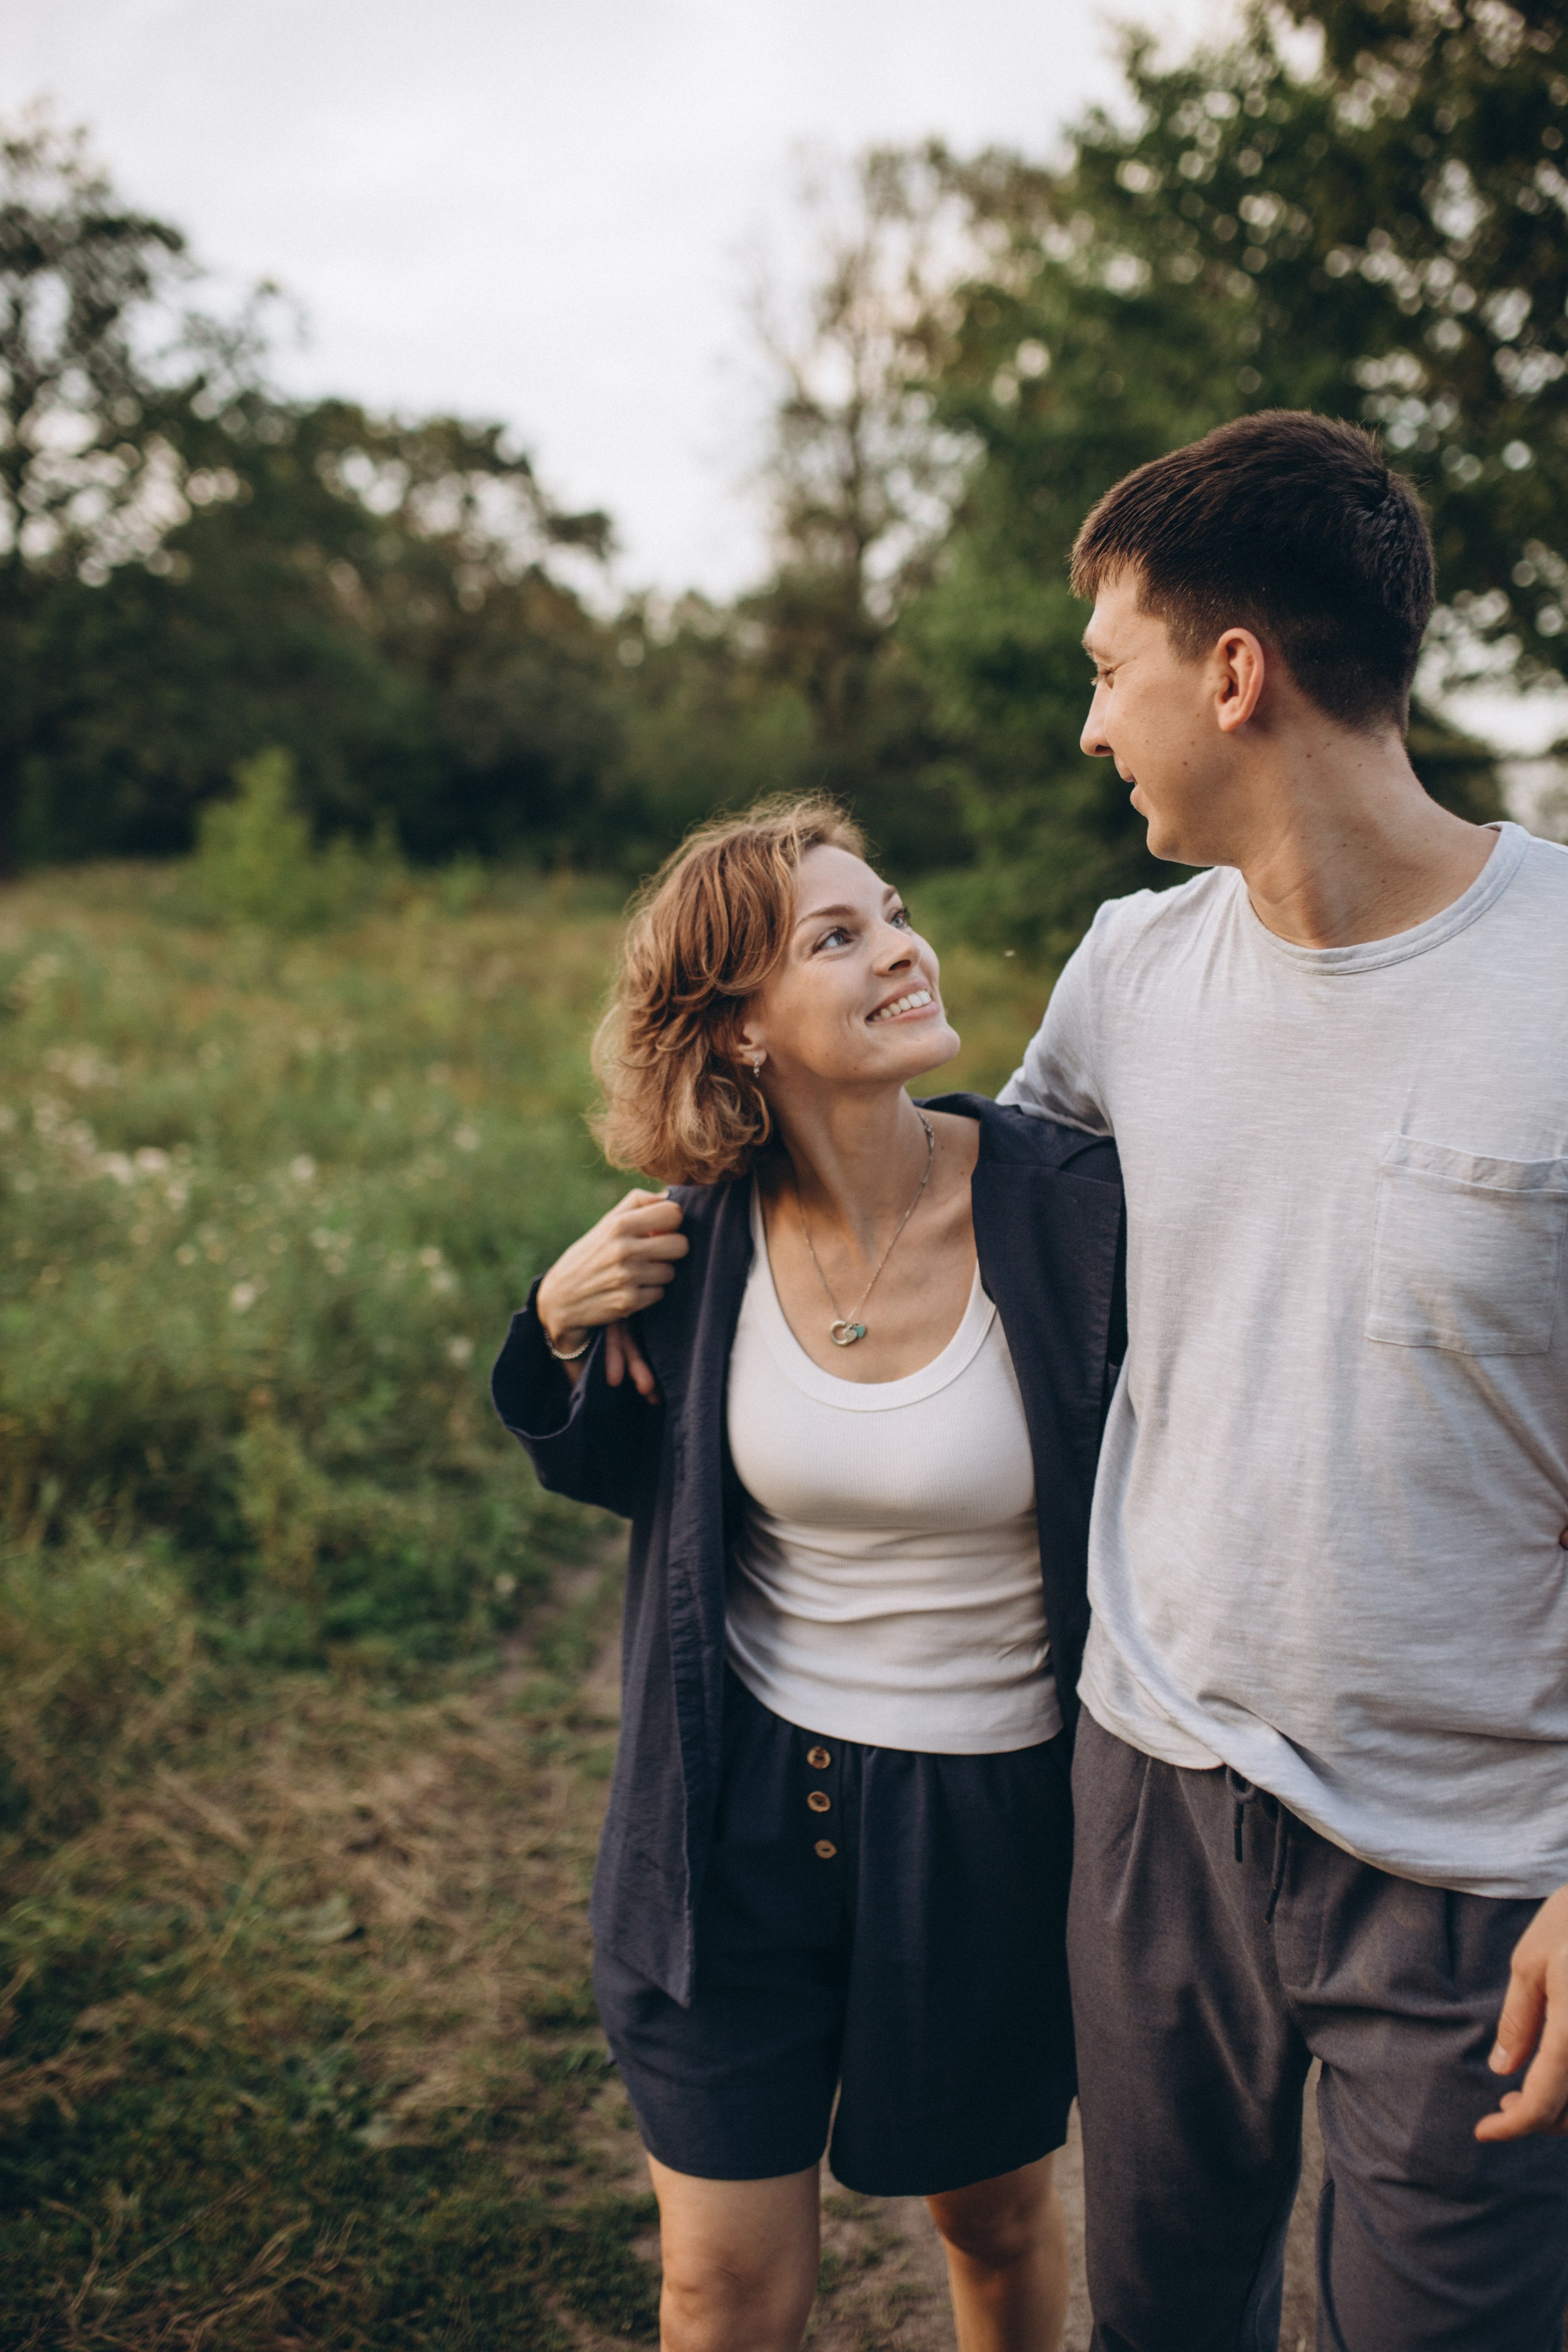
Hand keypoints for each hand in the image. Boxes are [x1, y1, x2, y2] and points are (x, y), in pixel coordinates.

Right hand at [535, 1189, 686, 1401]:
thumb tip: (668, 1196)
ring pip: (671, 1271)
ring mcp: (627, 1277)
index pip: (673, 1213)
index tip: (659, 1228)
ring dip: (659, 1273)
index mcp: (619, 1225)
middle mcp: (624, 1249)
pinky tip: (631, 1289)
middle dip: (671, 1249)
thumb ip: (637, 1204)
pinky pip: (660, 1293)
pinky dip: (649, 1293)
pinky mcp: (629, 1302)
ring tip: (638, 1272)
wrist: (559, 1298)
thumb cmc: (589, 1255)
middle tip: (655, 1253)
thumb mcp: (606, 1224)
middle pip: (681, 1244)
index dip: (671, 1221)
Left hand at [1477, 1881, 1567, 2138]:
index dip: (1512, 2127)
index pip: (1542, 2103)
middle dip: (1536, 2121)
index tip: (1483, 2132)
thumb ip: (1520, 2022)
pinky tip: (1554, 2071)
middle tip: (1502, 2107)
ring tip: (1525, 2092)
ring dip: (1561, 2111)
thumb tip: (1502, 2070)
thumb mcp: (1530, 1963)